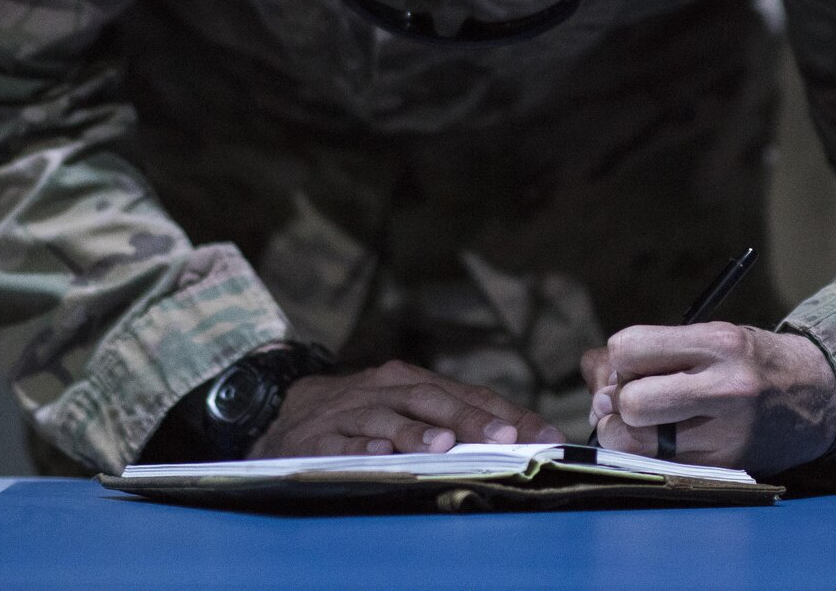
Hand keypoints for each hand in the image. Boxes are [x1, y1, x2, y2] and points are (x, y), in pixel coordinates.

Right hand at [248, 359, 564, 458]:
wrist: (290, 411)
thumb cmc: (364, 412)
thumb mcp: (406, 407)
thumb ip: (454, 419)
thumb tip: (517, 440)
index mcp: (413, 381)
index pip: (469, 394)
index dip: (508, 415)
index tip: (545, 437)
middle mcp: (386, 390)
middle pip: (432, 400)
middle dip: (470, 419)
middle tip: (504, 437)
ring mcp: (352, 412)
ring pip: (389, 418)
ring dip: (417, 432)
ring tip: (446, 444)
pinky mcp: (319, 437)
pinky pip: (343, 442)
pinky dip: (362, 446)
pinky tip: (381, 455)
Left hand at [582, 324, 835, 474]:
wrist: (818, 395)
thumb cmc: (747, 361)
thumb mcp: (707, 336)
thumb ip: (647, 349)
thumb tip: (592, 371)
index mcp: (718, 342)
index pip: (628, 348)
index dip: (620, 358)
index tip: (634, 364)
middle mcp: (725, 388)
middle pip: (629, 403)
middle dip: (620, 403)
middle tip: (633, 401)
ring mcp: (727, 435)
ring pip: (635, 443)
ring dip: (625, 435)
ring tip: (644, 424)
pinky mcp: (725, 468)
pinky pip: (655, 466)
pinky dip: (645, 456)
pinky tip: (663, 444)